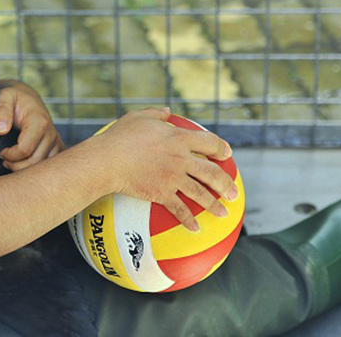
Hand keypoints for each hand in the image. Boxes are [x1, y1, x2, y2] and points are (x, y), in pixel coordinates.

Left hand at [0, 80, 64, 170]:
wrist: (28, 100)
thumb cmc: (15, 99)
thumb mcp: (4, 97)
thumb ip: (1, 111)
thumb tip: (0, 130)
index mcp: (40, 122)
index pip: (25, 150)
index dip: (10, 155)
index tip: (1, 152)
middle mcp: (52, 134)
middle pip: (33, 162)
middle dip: (15, 165)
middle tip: (4, 159)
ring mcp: (57, 143)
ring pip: (41, 168)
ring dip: (24, 169)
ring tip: (12, 160)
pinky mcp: (58, 150)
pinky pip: (47, 167)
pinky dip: (34, 169)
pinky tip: (23, 162)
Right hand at [94, 107, 236, 231]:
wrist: (107, 161)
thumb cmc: (119, 136)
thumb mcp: (138, 117)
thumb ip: (156, 113)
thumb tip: (167, 110)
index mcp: (178, 138)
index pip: (209, 142)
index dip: (221, 148)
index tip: (228, 154)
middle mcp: (181, 158)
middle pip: (212, 172)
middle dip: (226, 184)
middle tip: (234, 193)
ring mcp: (173, 177)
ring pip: (201, 193)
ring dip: (215, 205)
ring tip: (224, 213)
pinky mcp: (162, 193)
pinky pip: (180, 209)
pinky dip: (188, 220)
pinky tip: (195, 228)